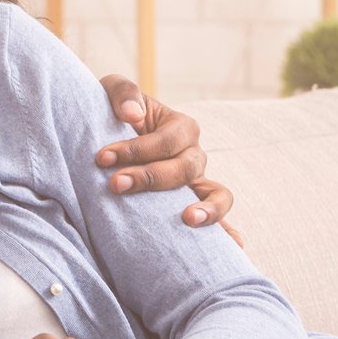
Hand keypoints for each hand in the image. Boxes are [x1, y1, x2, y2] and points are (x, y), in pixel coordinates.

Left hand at [94, 73, 242, 247]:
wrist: (109, 136)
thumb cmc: (113, 113)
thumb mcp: (112, 91)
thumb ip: (123, 94)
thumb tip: (133, 116)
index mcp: (181, 127)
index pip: (166, 140)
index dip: (136, 149)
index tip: (102, 158)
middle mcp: (194, 154)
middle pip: (185, 168)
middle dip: (150, 177)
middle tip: (116, 184)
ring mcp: (197, 182)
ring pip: (214, 193)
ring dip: (205, 208)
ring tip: (188, 220)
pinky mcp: (192, 203)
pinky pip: (217, 217)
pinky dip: (228, 231)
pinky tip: (236, 247)